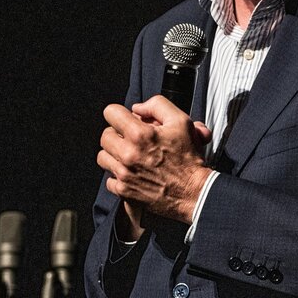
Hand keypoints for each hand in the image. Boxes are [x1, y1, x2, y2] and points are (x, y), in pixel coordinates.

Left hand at [97, 96, 212, 225]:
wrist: (194, 191)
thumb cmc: (189, 157)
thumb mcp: (181, 121)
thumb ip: (157, 105)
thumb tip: (137, 108)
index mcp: (140, 135)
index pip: (111, 112)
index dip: (120, 113)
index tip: (128, 120)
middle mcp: (128, 154)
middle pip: (104, 135)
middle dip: (117, 133)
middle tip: (131, 138)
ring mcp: (124, 174)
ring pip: (103, 157)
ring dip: (114, 154)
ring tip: (130, 155)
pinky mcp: (124, 191)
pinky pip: (109, 180)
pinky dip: (118, 176)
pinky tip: (133, 172)